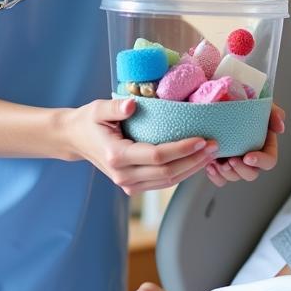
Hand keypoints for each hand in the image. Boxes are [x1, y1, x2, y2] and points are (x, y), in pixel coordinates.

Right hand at [60, 97, 217, 194]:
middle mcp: (123, 175)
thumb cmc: (89, 121)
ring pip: (168, 182)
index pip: (156, 156)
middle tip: (214, 145)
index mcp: (116, 156)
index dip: (181, 149)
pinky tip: (196, 162)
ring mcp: (128, 184)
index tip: (201, 139)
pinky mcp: (133, 186)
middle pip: (167, 173)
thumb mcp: (98, 108)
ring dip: (192, 169)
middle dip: (194, 160)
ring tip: (211, 153)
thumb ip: (115, 107)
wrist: (76, 139)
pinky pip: (163, 183)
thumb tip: (132, 104)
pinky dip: (182, 173)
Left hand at [206, 103, 284, 187]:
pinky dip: (215, 176)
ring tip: (216, 161)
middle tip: (230, 160)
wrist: (218, 100)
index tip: (248, 157)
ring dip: (226, 173)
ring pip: (234, 178)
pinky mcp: (220, 165)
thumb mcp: (260, 103)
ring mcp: (235, 162)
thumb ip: (273, 113)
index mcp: (264, 146)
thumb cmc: (243, 102)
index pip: (269, 161)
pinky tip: (209, 165)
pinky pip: (220, 179)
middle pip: (251, 174)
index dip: (260, 161)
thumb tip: (280, 128)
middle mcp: (250, 157)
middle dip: (241, 170)